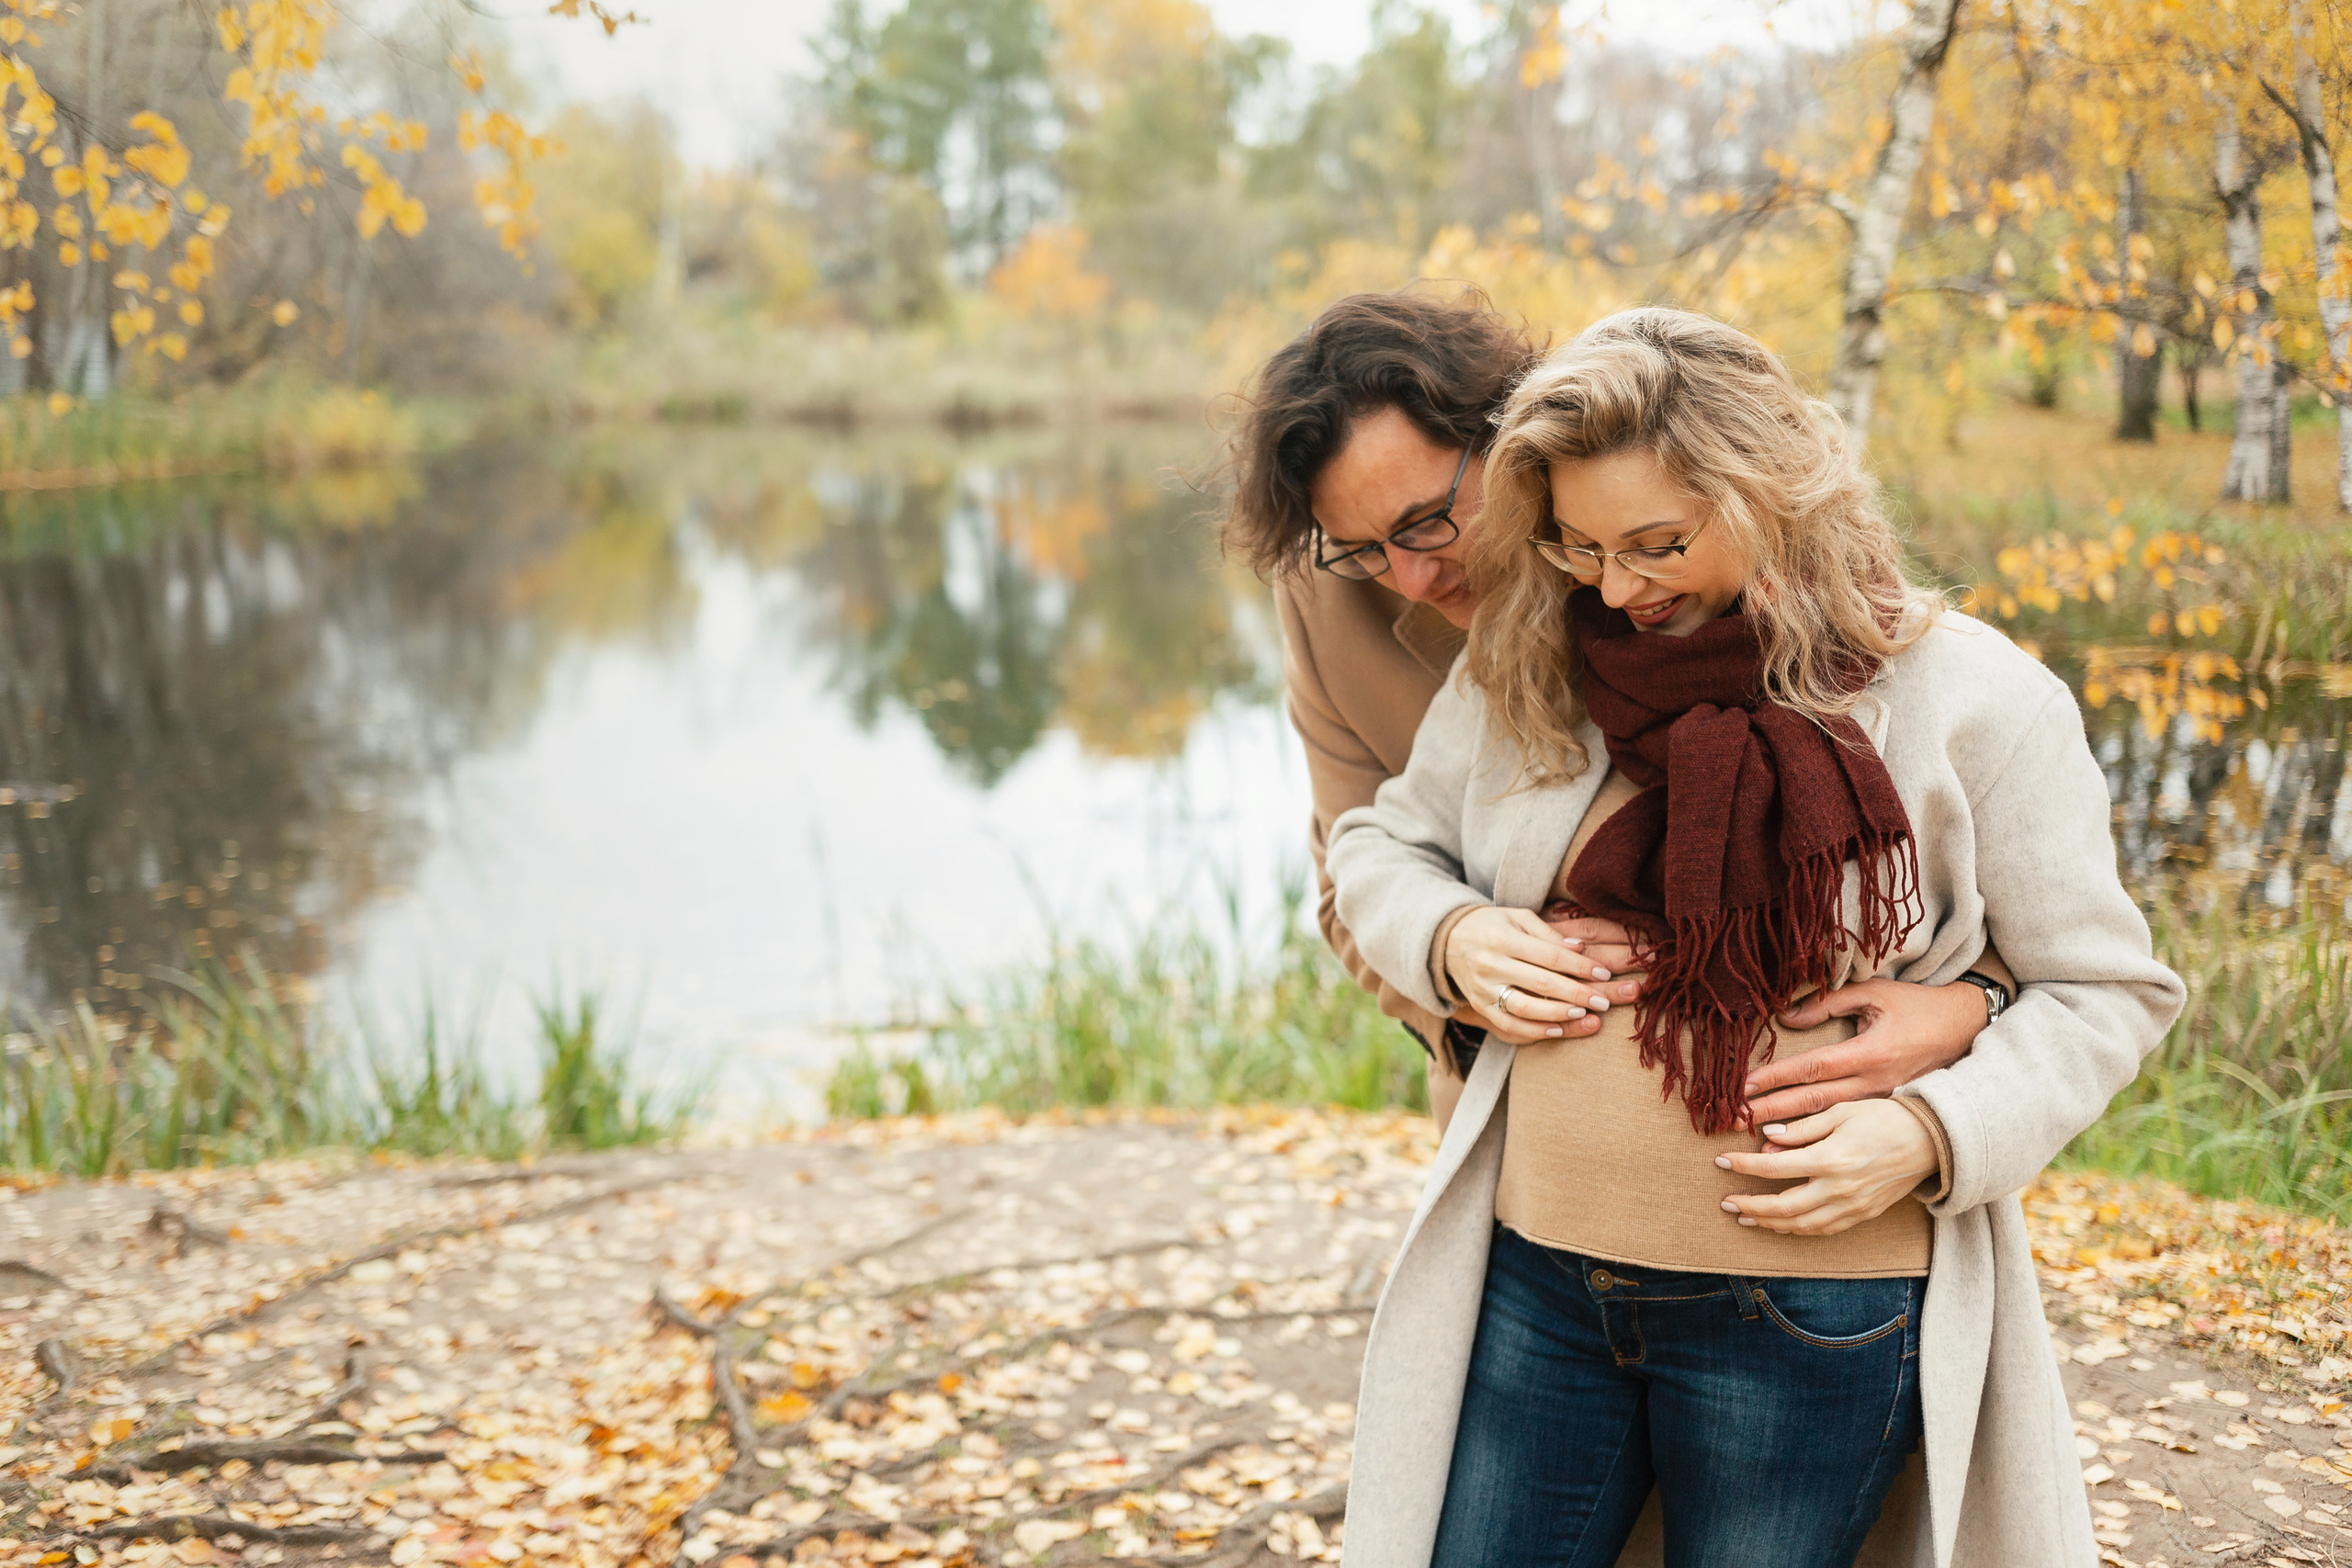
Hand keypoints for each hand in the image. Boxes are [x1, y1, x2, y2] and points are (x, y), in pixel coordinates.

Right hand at [1443, 906, 1641, 1045]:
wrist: (1447, 942)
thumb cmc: (1492, 926)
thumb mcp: (1518, 918)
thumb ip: (1549, 933)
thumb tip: (1581, 948)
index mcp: (1504, 938)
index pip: (1550, 955)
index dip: (1580, 966)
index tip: (1604, 973)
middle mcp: (1491, 965)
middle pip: (1542, 983)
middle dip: (1578, 993)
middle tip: (1605, 1000)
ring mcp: (1484, 989)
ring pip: (1525, 1009)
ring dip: (1558, 1014)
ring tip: (1584, 1014)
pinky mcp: (1480, 1007)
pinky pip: (1509, 1025)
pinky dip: (1535, 1031)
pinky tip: (1558, 1029)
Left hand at [1714, 1100, 1936, 1235]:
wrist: (1930, 1140)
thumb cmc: (1884, 1118)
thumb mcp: (1841, 1112)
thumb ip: (1803, 1128)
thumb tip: (1768, 1136)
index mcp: (1830, 1159)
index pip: (1774, 1167)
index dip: (1742, 1166)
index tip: (1719, 1161)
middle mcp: (1839, 1189)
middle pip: (1783, 1207)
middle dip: (1750, 1205)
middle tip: (1725, 1202)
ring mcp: (1852, 1207)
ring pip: (1801, 1225)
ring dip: (1770, 1223)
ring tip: (1746, 1217)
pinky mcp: (1863, 1215)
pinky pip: (1823, 1230)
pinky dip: (1798, 1230)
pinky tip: (1782, 1224)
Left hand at [1740, 977, 1987, 1125]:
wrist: (1969, 1030)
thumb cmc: (1919, 1007)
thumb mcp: (1875, 993)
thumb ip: (1828, 1003)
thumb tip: (1786, 1016)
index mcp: (1870, 1053)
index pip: (1812, 1068)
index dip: (1776, 1077)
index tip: (1743, 1087)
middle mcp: (1874, 1083)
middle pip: (1813, 1102)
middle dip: (1771, 1112)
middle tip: (1733, 1122)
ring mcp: (1883, 1101)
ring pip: (1830, 1123)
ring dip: (1792, 1137)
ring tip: (1755, 1149)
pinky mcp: (1888, 1110)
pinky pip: (1848, 1129)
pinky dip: (1820, 1142)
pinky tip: (1796, 1157)